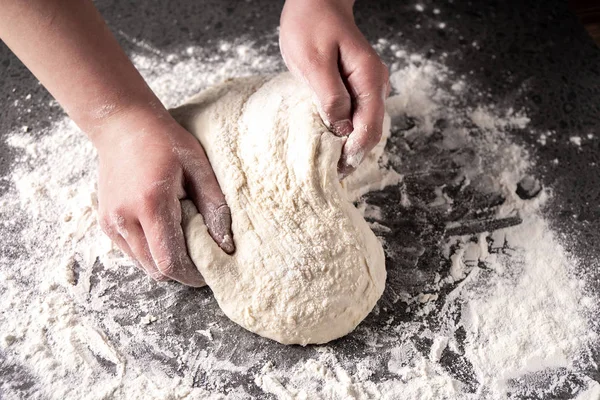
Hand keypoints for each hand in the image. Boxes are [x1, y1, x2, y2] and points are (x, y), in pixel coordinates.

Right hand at [93, 107, 233, 286]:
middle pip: (155, 270)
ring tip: (183, 239)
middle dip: (181, 271)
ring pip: (142, 264)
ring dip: (164, 262)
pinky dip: (150, 251)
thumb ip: (214, 206)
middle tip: (201, 257)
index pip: (170, 262)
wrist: (122, 125)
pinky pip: (131, 252)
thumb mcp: (198, 166)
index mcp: (151, 204)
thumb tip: (226, 244)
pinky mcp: (106, 223)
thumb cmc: (165, 141)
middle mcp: (125, 218)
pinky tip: (164, 230)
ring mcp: (111, 222)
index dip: (192, 275)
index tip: (210, 272)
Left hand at [280, 0, 389, 177]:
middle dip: (354, 155)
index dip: (354, 152)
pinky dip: (346, 133)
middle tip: (332, 176)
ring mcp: (369, 86)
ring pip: (365, 126)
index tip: (336, 171)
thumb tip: (340, 130)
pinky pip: (357, 116)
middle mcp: (376, 85)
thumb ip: (330, 96)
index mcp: (369, 79)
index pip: (369, 127)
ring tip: (331, 166)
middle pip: (371, 131)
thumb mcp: (314, 62)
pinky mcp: (357, 87)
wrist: (316, 1)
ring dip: (350, 147)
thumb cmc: (311, 26)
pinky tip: (331, 143)